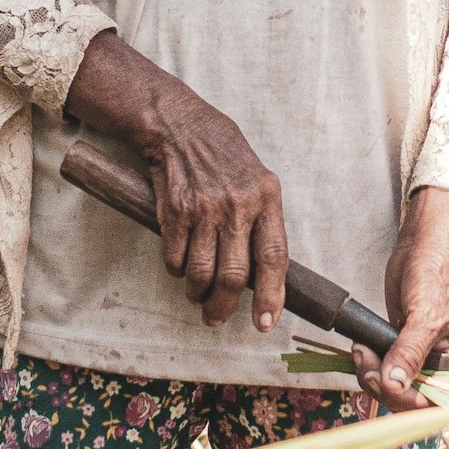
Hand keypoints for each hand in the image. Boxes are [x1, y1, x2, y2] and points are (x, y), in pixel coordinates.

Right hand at [64, 30, 288, 331]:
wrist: (180, 125)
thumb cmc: (224, 155)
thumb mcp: (257, 179)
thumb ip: (263, 221)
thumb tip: (265, 275)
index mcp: (267, 197)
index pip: (274, 257)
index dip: (271, 295)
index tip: (265, 323)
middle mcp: (238, 204)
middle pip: (235, 275)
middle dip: (225, 306)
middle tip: (216, 318)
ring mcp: (205, 207)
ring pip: (202, 272)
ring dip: (197, 292)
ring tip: (197, 295)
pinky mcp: (175, 210)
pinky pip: (175, 258)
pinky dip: (176, 270)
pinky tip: (179, 265)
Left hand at [352, 187, 448, 408]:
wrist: (424, 241)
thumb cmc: (438, 269)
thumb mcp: (428, 312)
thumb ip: (412, 350)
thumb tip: (395, 385)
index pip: (438, 402)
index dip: (412, 401)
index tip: (389, 385)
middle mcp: (442, 365)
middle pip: (411, 398)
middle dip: (385, 386)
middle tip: (367, 363)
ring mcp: (419, 357)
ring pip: (392, 386)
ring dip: (371, 375)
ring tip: (362, 351)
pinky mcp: (400, 346)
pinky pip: (383, 369)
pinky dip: (368, 364)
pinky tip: (361, 349)